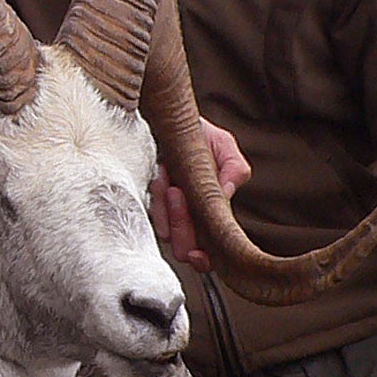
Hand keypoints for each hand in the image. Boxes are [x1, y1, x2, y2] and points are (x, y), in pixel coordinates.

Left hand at [150, 117, 249, 273]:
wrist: (166, 117)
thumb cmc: (198, 135)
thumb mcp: (223, 147)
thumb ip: (234, 170)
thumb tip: (227, 193)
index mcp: (210, 213)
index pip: (208, 251)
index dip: (202, 258)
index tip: (197, 253)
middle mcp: (186, 217)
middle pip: (183, 247)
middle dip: (182, 226)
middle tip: (179, 193)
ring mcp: (163, 211)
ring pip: (164, 232)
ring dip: (167, 209)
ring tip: (169, 179)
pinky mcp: (143, 200)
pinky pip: (147, 211)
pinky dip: (154, 197)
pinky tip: (159, 176)